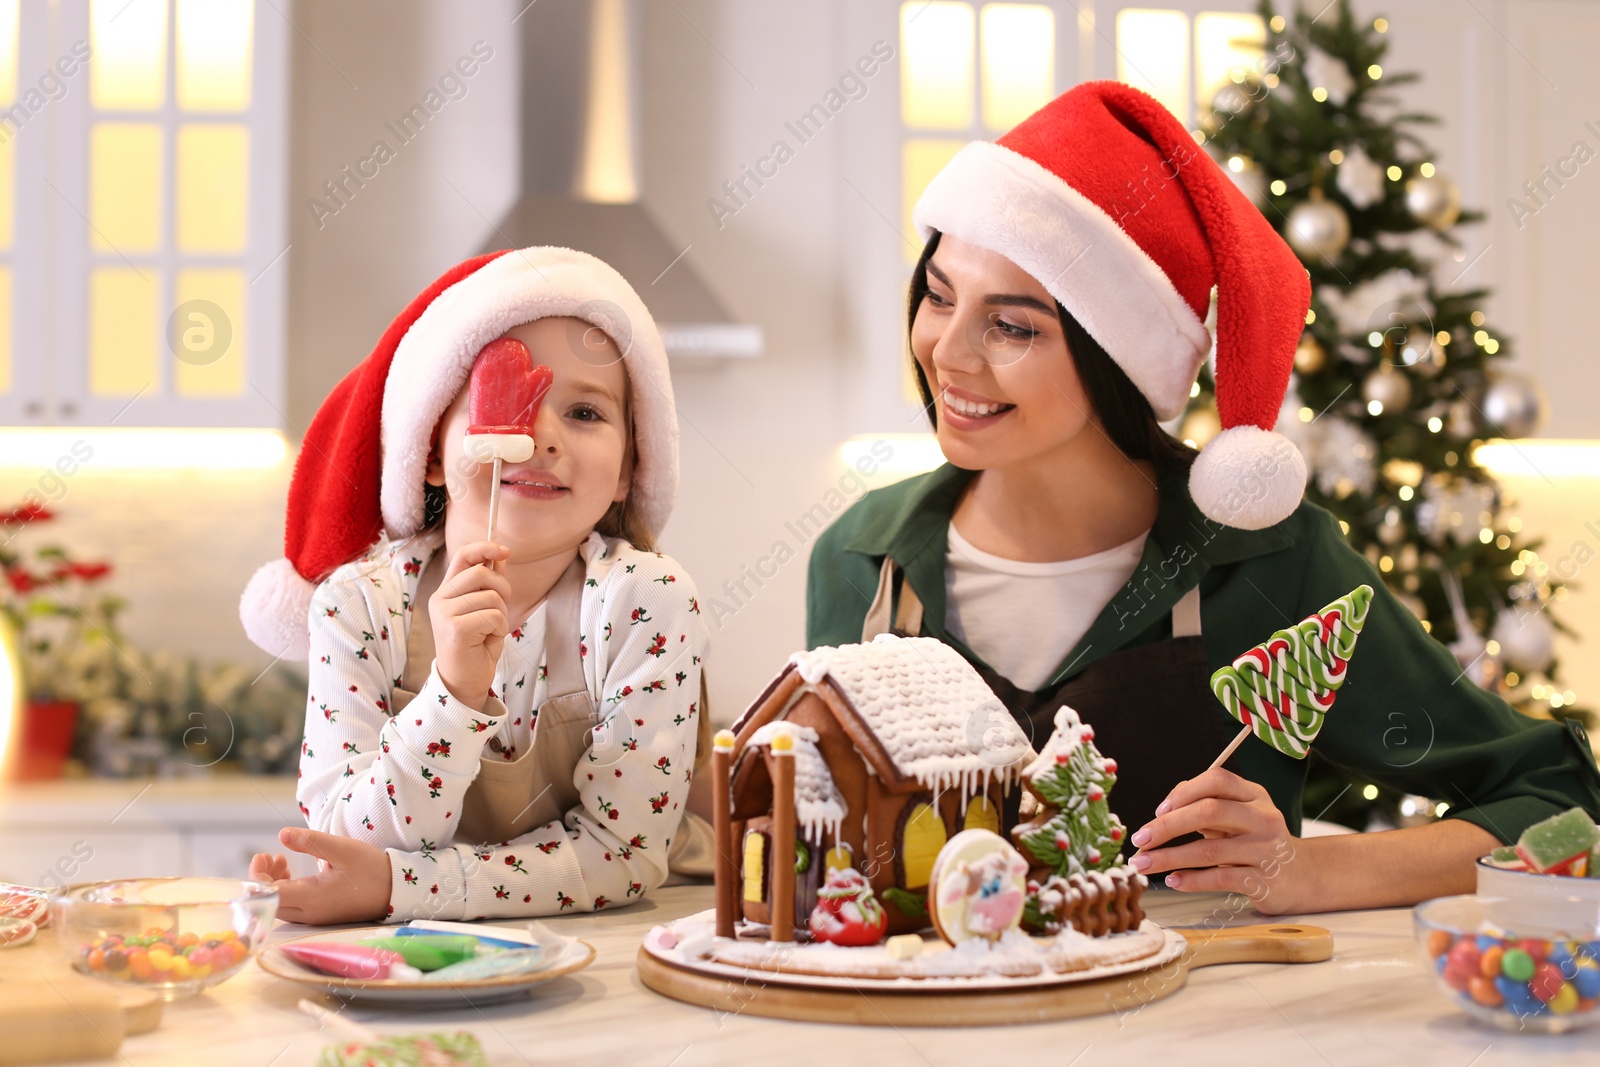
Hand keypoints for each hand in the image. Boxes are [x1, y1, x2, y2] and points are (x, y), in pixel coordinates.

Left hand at [247, 827, 392, 924]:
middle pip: (269, 903)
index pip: (269, 895)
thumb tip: (281, 834)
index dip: (257, 877)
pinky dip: (285, 889)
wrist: (397, 890)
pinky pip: (291, 906)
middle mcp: (309, 913)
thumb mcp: (342, 849)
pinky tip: (292, 873)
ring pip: (279, 905)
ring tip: (281, 860)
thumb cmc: (372, 869)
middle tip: (270, 855)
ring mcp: (314, 917)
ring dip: (273, 884)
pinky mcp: (320, 915)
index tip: (262, 855)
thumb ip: (310, 842)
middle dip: (262, 879)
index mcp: (312, 898)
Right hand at [430, 541, 511, 709]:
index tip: (505, 550)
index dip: (485, 548)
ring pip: (492, 597)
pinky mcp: (455, 628)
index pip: (462, 556)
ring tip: (489, 631)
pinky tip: (487, 640)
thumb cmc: (476, 647)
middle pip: (482, 573)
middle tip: (500, 612)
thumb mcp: (484, 609)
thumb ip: (489, 583)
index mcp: (446, 591)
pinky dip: (500, 629)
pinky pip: (494, 615)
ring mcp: (444, 613)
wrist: (464, 681)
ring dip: (501, 616)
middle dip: (503, 590)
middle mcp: (440, 599)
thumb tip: (500, 556)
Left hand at [1127, 768, 1306, 913]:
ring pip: (1210, 850)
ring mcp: (1267, 850)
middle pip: (1209, 811)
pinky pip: (1221, 878)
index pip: (1216, 780)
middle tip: (1140, 840)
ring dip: (1170, 857)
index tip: (1158, 811)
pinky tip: (1173, 880)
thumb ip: (1205, 805)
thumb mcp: (1237, 815)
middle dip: (1168, 826)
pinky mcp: (1265, 881)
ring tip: (1145, 864)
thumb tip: (1163, 810)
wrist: (1301, 877)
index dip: (1183, 792)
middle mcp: (1264, 818)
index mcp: (1254, 795)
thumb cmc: (1255, 841)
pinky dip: (1191, 880)